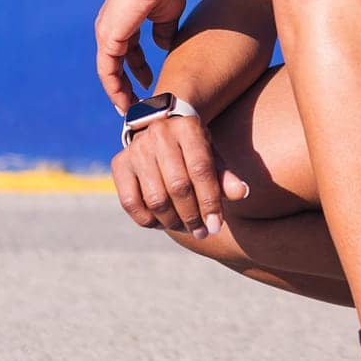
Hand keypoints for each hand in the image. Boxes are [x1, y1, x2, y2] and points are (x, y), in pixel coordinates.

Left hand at [94, 0, 187, 113]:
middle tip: (137, 101)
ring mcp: (107, 33)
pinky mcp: (108, 39)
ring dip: (120, 91)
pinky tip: (125, 101)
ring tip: (131, 109)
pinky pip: (108, 71)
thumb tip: (162, 46)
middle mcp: (111, 27)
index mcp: (124, 20)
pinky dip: (115, 88)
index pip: (127, 48)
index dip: (136, 66)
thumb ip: (163, 31)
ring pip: (110, 71)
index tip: (146, 82)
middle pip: (115, 62)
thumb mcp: (167, 14)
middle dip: (126, 83)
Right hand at [110, 113, 249, 236]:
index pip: (201, 170)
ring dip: (173, 222)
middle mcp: (159, 134)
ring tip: (187, 228)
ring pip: (156, 199)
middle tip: (202, 232)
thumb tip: (241, 193)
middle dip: (193, 216)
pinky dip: (148, 221)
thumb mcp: (212, 156)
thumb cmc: (193, 149)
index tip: (216, 226)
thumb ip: (225, 176)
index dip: (210, 202)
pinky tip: (163, 223)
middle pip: (178, 187)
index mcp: (188, 127)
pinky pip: (131, 204)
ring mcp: (136, 149)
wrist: (161, 131)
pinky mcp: (119, 164)